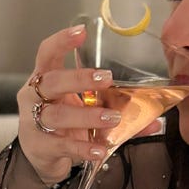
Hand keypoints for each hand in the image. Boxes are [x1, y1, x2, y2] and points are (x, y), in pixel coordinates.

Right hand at [17, 24, 159, 183]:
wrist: (40, 156)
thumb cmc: (63, 125)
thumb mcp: (83, 110)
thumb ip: (115, 110)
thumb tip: (154, 118)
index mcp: (45, 79)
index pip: (47, 54)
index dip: (61, 41)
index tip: (82, 32)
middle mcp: (34, 97)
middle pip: (52, 81)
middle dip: (78, 78)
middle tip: (107, 78)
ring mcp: (33, 122)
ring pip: (57, 115)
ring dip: (86, 116)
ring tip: (112, 118)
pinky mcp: (39, 147)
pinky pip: (61, 145)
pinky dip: (82, 148)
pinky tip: (99, 149)